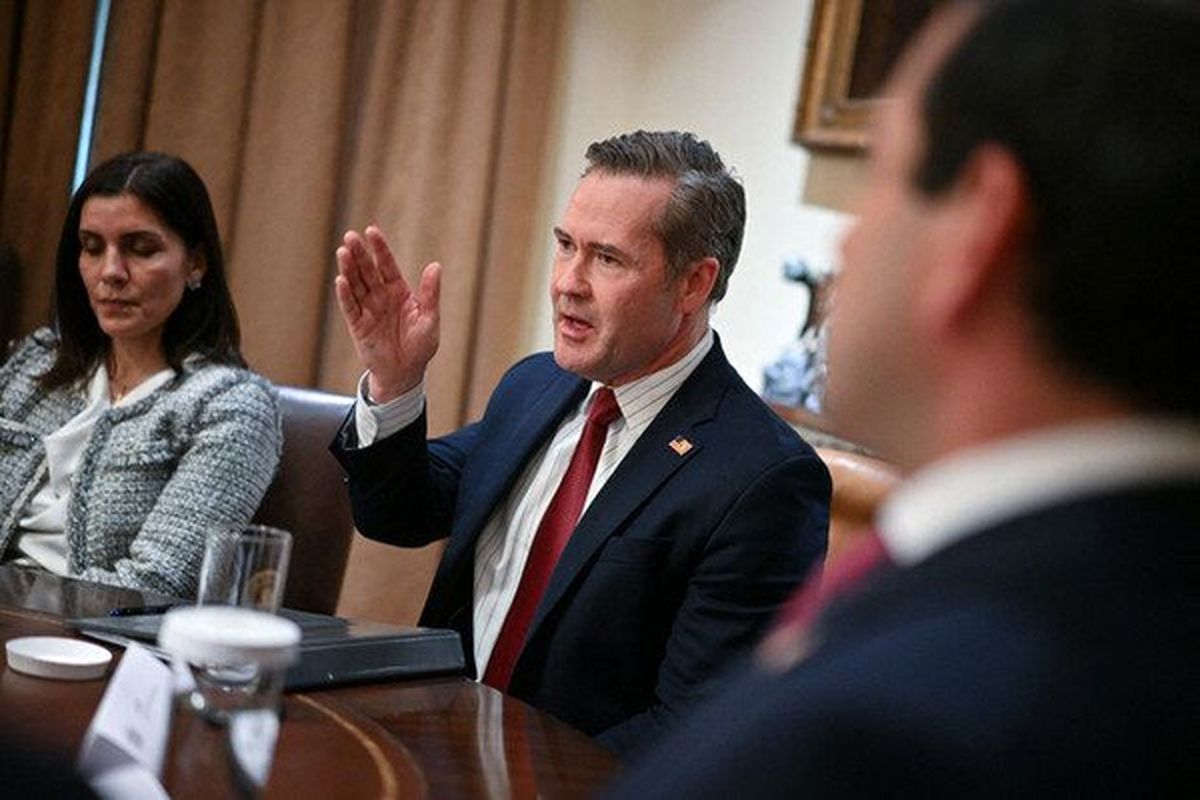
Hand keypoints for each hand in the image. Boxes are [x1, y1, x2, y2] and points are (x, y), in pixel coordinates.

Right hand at [335, 226, 441, 402]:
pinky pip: (350, 308)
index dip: (379, 249)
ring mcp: (368, 310)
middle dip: (359, 253)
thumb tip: (435, 266)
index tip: (371, 231)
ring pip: (356, 285)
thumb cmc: (420, 346)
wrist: (406, 373)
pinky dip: (345, 295)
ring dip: (349, 269)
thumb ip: (430, 293)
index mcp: (399, 291)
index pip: (387, 265)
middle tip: (350, 236)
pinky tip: (341, 280)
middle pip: (367, 271)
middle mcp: (381, 297)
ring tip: (342, 252)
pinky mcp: (358, 326)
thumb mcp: (430, 318)